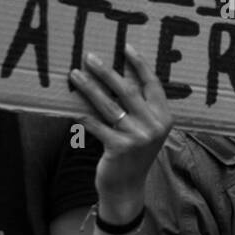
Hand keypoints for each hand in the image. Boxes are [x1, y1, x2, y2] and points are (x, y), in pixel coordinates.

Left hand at [69, 44, 173, 223]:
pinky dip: (82, 114)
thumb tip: (121, 73)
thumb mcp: (144, 129)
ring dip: (89, 87)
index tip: (125, 47)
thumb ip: (138, 105)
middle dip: (106, 72)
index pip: (152, 84)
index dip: (139, 64)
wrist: (127, 187)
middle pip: (128, 91)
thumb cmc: (133, 153)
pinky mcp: (119, 148)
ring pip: (109, 105)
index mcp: (165, 117)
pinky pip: (96, 124)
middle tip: (89, 57)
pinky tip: (70, 104)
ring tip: (74, 74)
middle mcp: (155, 126)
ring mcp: (138, 137)